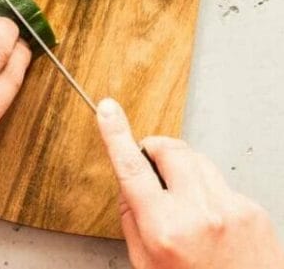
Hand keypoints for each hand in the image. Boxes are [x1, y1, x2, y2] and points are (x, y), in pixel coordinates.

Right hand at [97, 98, 283, 268]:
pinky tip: (212, 221)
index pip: (132, 168)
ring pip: (199, 161)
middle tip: (151, 164)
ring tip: (184, 203)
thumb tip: (129, 186)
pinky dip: (211, 194)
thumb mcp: (146, 264)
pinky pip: (223, 185)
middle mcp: (200, 215)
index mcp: (165, 229)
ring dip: (184, 170)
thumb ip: (133, 220)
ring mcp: (232, 210)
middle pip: (171, 151)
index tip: (108, 110)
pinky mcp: (254, 211)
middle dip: (156, 151)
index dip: (116, 134)